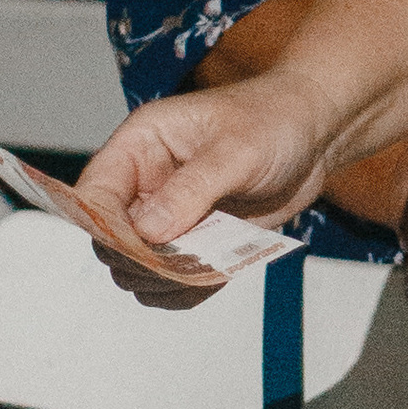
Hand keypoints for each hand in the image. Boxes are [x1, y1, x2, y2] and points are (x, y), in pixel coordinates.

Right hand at [75, 72, 341, 306]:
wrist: (312, 132)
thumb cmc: (272, 120)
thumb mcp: (235, 152)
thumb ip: (191, 190)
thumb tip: (147, 231)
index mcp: (140, 145)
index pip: (94, 195)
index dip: (107, 229)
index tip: (141, 251)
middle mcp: (144, 182)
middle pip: (111, 240)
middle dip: (141, 262)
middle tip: (183, 264)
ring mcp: (167, 213)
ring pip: (139, 268)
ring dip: (165, 281)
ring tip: (205, 270)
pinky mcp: (194, 238)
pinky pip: (173, 279)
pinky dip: (188, 288)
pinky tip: (214, 277)